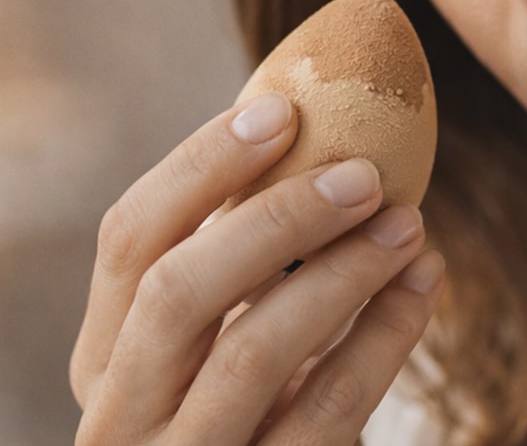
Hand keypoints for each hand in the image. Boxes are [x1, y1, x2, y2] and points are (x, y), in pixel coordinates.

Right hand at [70, 92, 445, 444]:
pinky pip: (328, 411)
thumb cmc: (247, 415)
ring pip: (252, 352)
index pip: (127, 240)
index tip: (282, 111)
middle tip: (364, 173)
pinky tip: (423, 284)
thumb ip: (235, 264)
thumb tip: (303, 123)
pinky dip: (384, 338)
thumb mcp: (213, 350)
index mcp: (103, 358)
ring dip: (342, 273)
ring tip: (409, 223)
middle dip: (274, 219)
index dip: (199, 166)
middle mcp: (122, 415)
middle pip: (177, 290)